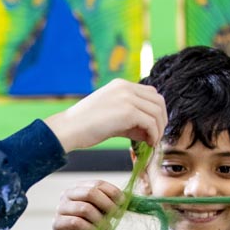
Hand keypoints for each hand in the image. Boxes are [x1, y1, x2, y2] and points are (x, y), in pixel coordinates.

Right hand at [43, 79, 166, 151]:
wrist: (68, 128)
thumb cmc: (85, 126)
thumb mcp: (112, 117)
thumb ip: (131, 120)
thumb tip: (149, 132)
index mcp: (121, 85)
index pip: (150, 93)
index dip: (156, 111)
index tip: (153, 128)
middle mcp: (125, 87)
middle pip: (158, 100)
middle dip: (161, 120)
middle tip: (156, 136)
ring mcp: (127, 97)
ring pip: (157, 112)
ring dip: (158, 129)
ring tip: (152, 142)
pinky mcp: (127, 111)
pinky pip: (151, 123)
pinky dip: (154, 135)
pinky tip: (149, 143)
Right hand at [53, 181, 122, 229]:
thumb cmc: (90, 223)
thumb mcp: (102, 211)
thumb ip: (111, 203)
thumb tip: (128, 200)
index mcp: (79, 187)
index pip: (97, 183)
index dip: (113, 192)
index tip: (123, 203)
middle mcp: (68, 194)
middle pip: (90, 193)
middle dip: (108, 204)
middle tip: (117, 215)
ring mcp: (61, 208)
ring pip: (85, 208)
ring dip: (100, 220)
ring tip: (108, 228)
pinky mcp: (57, 223)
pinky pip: (77, 222)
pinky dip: (91, 229)